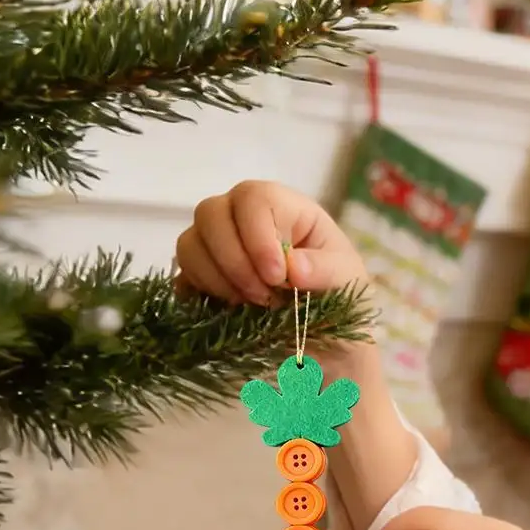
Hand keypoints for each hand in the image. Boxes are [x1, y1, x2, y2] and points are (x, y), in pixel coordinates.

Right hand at [174, 180, 366, 308]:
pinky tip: (231, 311)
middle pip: (210, 214)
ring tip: (252, 306)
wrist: (326, 330)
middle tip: (265, 297)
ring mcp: (215, 243)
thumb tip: (294, 267)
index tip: (277, 276)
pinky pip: (183, 276)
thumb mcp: (347, 278)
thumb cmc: (338, 290)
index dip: (258, 237)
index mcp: (280, 205)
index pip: (253, 199)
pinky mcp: (202, 275)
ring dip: (216, 280)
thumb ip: (324, 269)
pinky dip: (202, 295)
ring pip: (189, 245)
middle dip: (234, 261)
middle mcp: (240, 215)